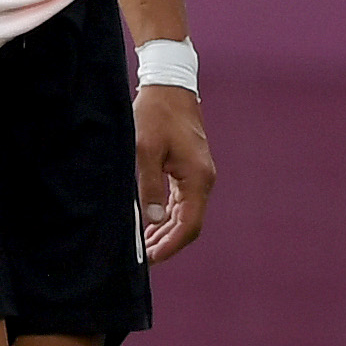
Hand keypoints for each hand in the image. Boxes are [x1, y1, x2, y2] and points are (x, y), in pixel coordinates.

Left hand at [135, 82, 213, 263]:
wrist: (169, 87)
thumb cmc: (155, 115)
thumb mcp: (144, 150)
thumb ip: (148, 186)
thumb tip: (152, 220)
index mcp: (197, 178)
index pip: (189, 225)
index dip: (171, 245)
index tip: (151, 258)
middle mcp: (203, 180)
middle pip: (189, 224)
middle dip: (167, 243)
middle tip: (142, 258)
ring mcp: (198, 175)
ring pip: (185, 214)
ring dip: (166, 231)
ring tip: (144, 246)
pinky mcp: (190, 170)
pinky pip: (182, 202)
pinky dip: (167, 216)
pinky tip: (150, 224)